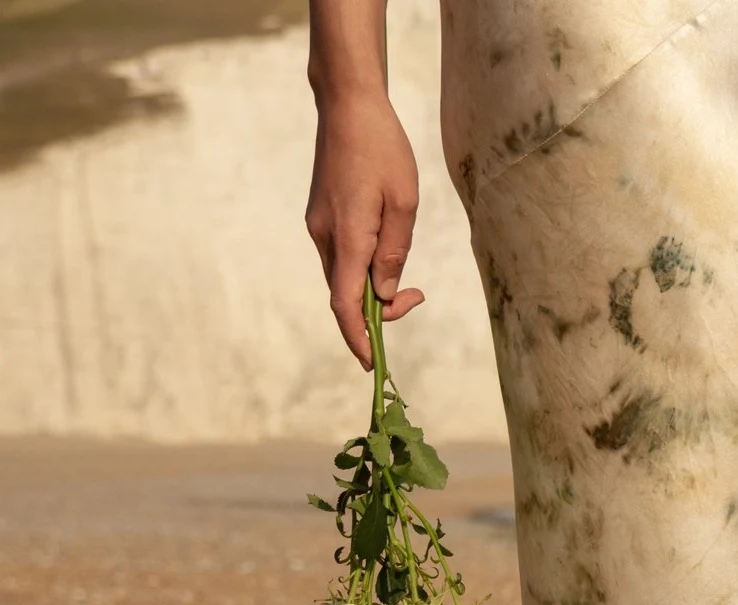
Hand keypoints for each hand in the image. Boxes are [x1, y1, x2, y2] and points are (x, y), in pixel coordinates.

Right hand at [304, 90, 424, 367]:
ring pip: (343, 276)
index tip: (372, 364)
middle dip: (378, 312)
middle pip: (345, 295)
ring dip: (373, 290)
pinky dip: (364, 270)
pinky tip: (388, 253)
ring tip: (410, 280)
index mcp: (347, 235)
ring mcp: (319, 226)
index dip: (358, 338)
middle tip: (418, 297)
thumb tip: (384, 295)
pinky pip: (342, 257)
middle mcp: (324, 235)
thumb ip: (395, 252)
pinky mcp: (322, 217)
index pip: (345, 303)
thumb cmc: (383, 149)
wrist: (348, 107)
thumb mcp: (404, 202)